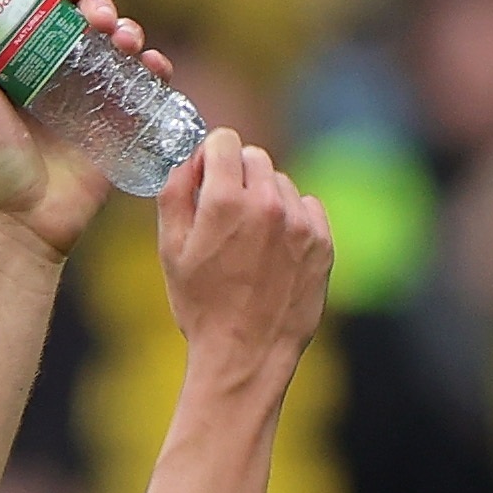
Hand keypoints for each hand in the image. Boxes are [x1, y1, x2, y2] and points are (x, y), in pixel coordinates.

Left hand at [0, 0, 168, 258]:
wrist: (23, 221)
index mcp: (18, 57)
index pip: (40, 6)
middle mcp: (55, 68)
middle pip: (85, 17)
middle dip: (98, 6)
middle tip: (97, 17)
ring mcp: (89, 91)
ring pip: (117, 43)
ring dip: (128, 30)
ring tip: (124, 40)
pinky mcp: (117, 118)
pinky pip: (143, 83)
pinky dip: (154, 67)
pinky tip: (153, 66)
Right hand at [157, 128, 331, 375]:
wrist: (247, 352)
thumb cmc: (200, 305)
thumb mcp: (170, 251)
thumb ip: (173, 195)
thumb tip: (187, 161)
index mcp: (223, 201)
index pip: (224, 140)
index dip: (210, 154)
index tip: (205, 174)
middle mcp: (266, 203)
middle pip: (254, 157)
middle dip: (236, 175)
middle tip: (224, 211)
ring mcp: (300, 221)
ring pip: (280, 183)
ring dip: (264, 199)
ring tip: (249, 240)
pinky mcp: (322, 239)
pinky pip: (307, 207)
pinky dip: (290, 219)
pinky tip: (274, 251)